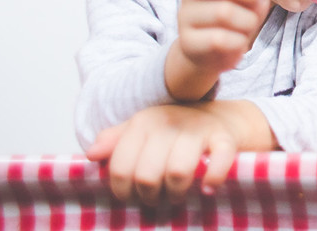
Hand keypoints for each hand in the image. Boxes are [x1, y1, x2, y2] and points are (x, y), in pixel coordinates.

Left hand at [86, 102, 248, 204]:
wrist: (217, 117)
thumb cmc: (172, 131)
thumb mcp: (140, 131)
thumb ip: (114, 141)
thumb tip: (92, 155)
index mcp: (143, 122)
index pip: (119, 167)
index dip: (122, 190)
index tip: (131, 196)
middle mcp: (169, 122)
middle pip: (146, 175)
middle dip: (149, 196)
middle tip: (156, 198)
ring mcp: (198, 129)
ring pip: (177, 172)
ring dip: (176, 194)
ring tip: (177, 195)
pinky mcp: (224, 138)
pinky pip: (218, 161)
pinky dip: (212, 180)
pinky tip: (207, 189)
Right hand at [168, 0, 271, 98]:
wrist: (213, 54)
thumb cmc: (237, 17)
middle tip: (256, 4)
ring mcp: (186, 14)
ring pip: (224, 12)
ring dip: (247, 23)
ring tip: (246, 28)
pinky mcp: (186, 40)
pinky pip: (219, 39)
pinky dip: (237, 43)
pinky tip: (235, 44)